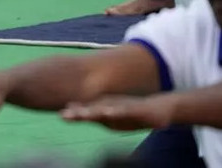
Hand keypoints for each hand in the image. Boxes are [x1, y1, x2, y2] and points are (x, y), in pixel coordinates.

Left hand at [61, 94, 176, 130]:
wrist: (161, 108)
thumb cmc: (132, 112)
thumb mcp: (111, 116)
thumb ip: (92, 113)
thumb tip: (69, 107)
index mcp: (105, 110)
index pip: (87, 112)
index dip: (74, 114)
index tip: (61, 115)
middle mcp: (112, 106)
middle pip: (93, 110)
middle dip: (79, 113)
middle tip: (64, 116)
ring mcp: (123, 107)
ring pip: (106, 109)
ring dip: (93, 111)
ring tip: (82, 115)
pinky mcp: (137, 109)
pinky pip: (125, 111)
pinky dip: (116, 111)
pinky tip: (108, 113)